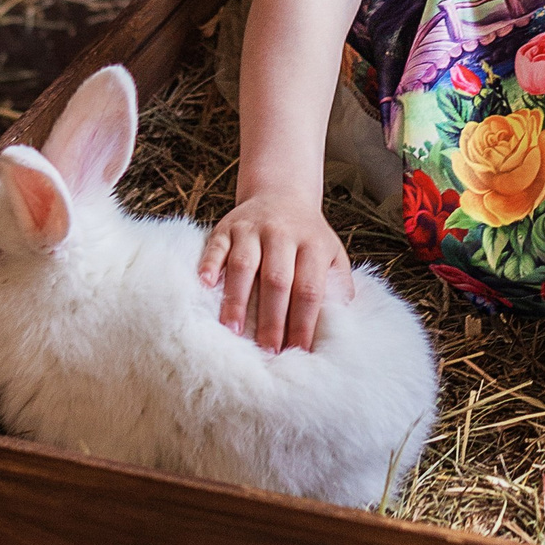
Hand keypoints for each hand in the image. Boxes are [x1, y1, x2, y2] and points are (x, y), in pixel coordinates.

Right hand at [198, 189, 352, 353]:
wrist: (282, 192)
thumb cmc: (308, 236)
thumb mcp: (332, 254)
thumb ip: (339, 286)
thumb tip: (338, 326)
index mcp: (312, 245)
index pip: (309, 289)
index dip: (303, 322)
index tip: (298, 351)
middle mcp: (283, 234)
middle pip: (277, 280)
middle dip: (272, 319)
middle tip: (266, 351)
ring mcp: (253, 229)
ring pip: (244, 265)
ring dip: (237, 300)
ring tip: (233, 331)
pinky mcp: (228, 226)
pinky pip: (217, 246)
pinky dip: (210, 265)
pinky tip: (205, 285)